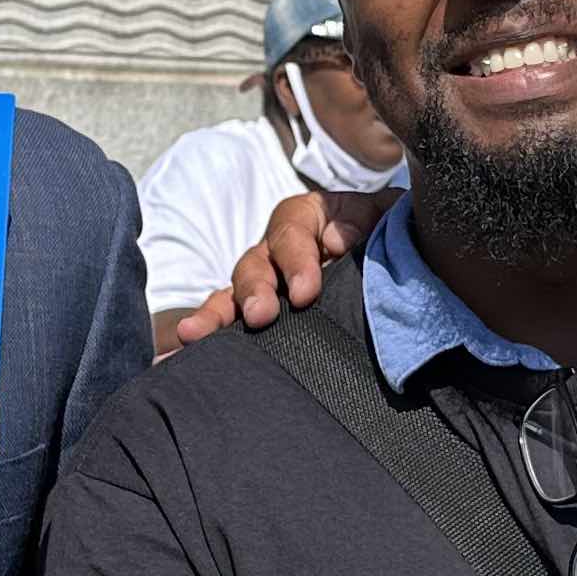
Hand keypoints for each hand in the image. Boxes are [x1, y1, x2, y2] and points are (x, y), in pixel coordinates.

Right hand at [165, 186, 397, 341]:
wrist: (402, 264)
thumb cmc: (392, 237)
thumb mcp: (388, 217)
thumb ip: (371, 220)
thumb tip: (336, 243)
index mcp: (307, 218)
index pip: (291, 230)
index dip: (296, 258)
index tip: (307, 291)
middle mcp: (276, 250)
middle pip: (254, 264)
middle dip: (254, 290)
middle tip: (260, 316)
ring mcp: (264, 285)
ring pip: (231, 296)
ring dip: (215, 315)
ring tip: (194, 335)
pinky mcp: (259, 318)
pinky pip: (227, 327)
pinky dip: (204, 339)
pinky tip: (174, 358)